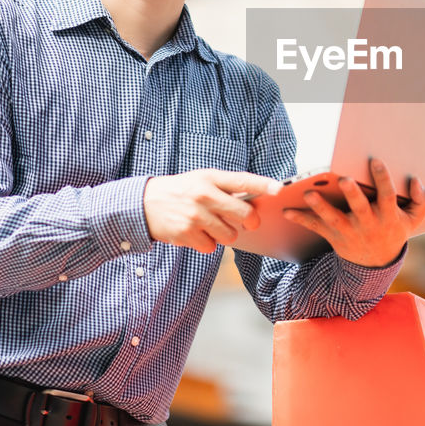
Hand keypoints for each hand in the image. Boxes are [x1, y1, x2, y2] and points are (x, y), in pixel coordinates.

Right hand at [143, 168, 279, 253]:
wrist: (145, 204)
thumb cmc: (182, 191)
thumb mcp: (202, 180)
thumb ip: (227, 188)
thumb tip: (254, 204)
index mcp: (210, 178)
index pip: (242, 180)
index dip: (263, 185)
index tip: (280, 190)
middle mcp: (204, 195)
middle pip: (243, 213)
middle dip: (250, 221)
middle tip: (249, 222)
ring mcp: (195, 215)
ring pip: (230, 235)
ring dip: (226, 234)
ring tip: (212, 225)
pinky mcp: (186, 234)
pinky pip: (211, 247)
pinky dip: (207, 244)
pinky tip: (197, 233)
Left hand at [283, 158, 424, 267]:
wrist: (376, 264)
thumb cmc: (395, 231)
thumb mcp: (414, 220)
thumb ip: (422, 200)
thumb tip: (417, 182)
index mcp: (388, 216)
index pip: (388, 196)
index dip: (383, 179)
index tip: (376, 161)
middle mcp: (368, 224)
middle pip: (360, 208)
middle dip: (352, 195)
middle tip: (345, 181)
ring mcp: (349, 231)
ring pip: (334, 218)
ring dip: (321, 207)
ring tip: (309, 195)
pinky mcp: (334, 236)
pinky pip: (316, 226)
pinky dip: (301, 219)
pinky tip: (287, 210)